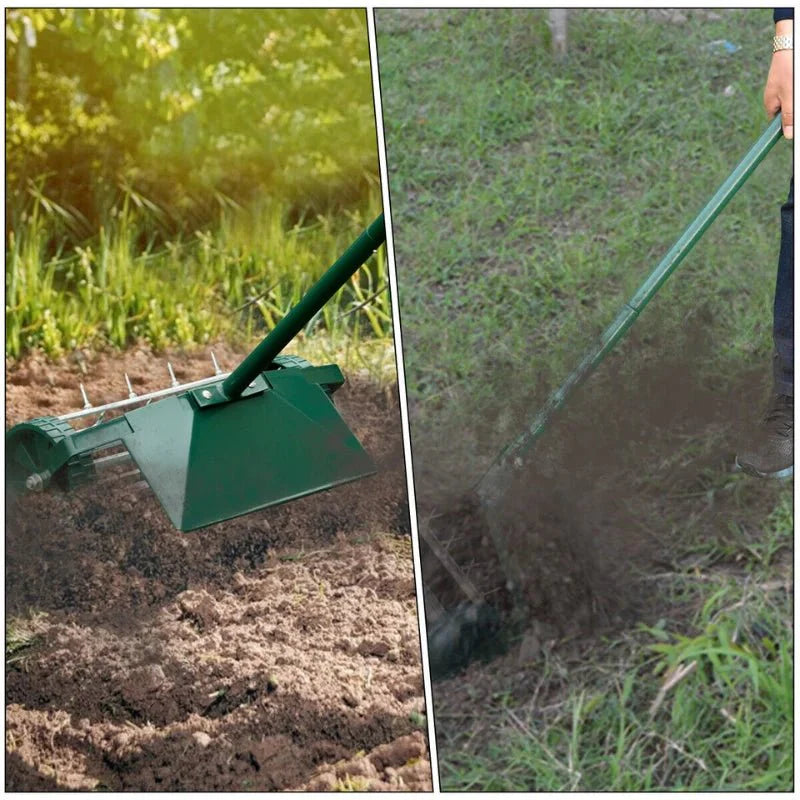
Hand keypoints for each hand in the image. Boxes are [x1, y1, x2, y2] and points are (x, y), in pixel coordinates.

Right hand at [764, 21, 792, 138]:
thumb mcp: (789, 96)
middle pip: (786, 112)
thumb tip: (788, 136)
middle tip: (795, 98)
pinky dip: (794, 92)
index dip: (786, 125)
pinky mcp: (788, 82)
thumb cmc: (788, 70)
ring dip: (794, 99)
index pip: (778, 123)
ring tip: (794, 86)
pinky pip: (791, 93)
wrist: (790, 45)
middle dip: (794, 110)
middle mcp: (775, 98)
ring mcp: (781, 90)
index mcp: (771, 105)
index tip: (793, 129)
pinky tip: (794, 83)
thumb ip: (789, 115)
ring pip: (791, 100)